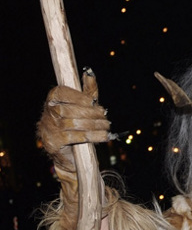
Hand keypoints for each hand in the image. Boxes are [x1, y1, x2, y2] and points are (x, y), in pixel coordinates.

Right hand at [37, 71, 110, 229]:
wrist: (73, 157)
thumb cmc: (80, 127)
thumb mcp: (85, 107)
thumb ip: (88, 91)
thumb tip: (89, 72)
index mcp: (52, 100)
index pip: (61, 92)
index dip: (78, 96)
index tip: (94, 102)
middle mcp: (46, 114)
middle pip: (69, 109)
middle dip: (91, 113)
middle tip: (106, 118)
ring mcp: (47, 129)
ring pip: (73, 123)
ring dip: (94, 125)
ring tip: (107, 127)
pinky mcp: (52, 144)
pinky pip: (73, 137)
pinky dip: (91, 136)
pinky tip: (103, 137)